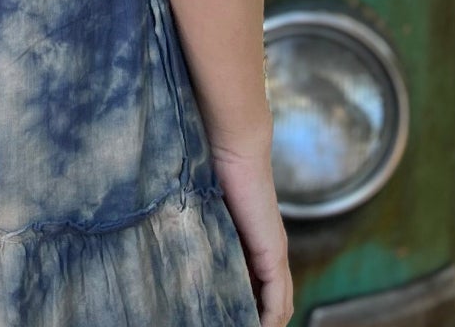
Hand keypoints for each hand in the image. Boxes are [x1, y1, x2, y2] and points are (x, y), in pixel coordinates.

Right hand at [211, 138, 292, 326]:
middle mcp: (271, 251)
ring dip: (262, 322)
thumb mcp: (204, 207)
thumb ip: (201, 227)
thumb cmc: (212, 165)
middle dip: (254, 320)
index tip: (223, 316)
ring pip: (279, 305)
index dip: (247, 308)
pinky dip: (269, 319)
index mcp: (255, 242)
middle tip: (228, 325)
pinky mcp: (274, 252)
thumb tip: (175, 243)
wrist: (233, 145)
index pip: (259, 289)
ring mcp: (276, 253)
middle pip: (273, 303)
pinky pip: (278, 300)